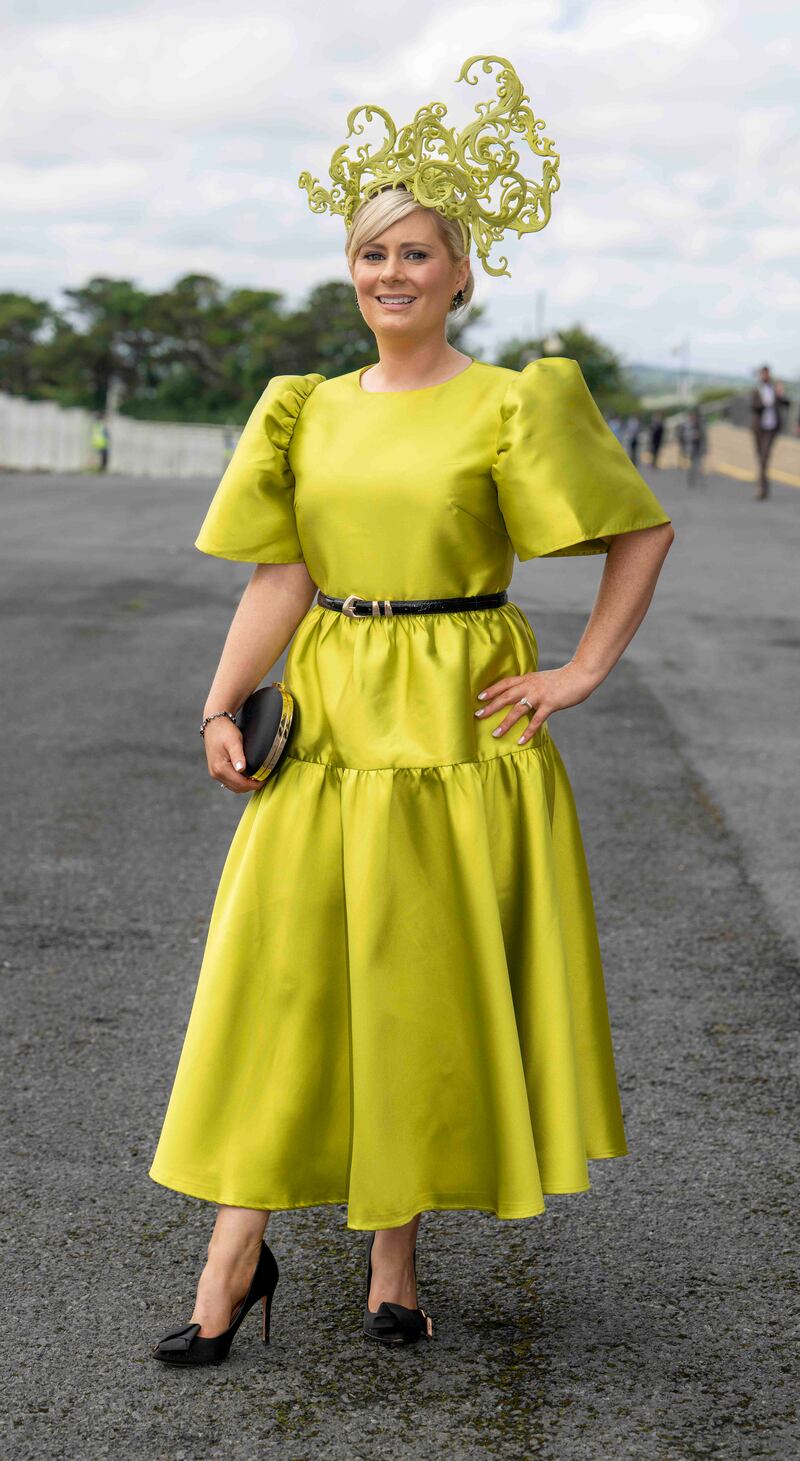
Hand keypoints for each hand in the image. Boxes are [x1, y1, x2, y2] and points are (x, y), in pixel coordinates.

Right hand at [203, 718, 263, 792]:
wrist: (214, 725)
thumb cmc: (225, 731)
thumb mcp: (234, 741)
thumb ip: (238, 756)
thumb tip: (241, 769)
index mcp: (220, 768)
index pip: (240, 784)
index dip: (254, 784)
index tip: (265, 780)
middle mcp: (216, 773)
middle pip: (238, 788)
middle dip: (251, 786)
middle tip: (263, 779)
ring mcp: (215, 773)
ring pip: (234, 787)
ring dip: (246, 785)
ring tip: (257, 778)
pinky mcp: (216, 771)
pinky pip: (230, 782)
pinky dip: (240, 782)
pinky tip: (247, 776)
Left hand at [474, 662, 596, 744]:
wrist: (580, 675)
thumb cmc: (561, 679)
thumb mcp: (541, 679)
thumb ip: (529, 686)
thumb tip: (519, 696)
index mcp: (527, 678)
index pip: (505, 683)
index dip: (492, 690)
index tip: (479, 697)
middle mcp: (530, 686)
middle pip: (506, 696)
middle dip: (491, 706)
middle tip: (478, 715)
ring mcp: (540, 695)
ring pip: (518, 710)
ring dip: (506, 722)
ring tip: (495, 734)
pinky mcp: (550, 704)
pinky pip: (536, 720)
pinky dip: (528, 731)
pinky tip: (521, 741)